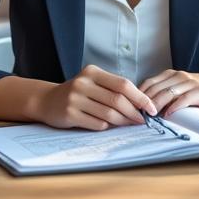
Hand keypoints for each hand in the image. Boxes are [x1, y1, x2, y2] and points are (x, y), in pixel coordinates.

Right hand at [29, 65, 157, 130]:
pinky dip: (107, 126)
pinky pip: (96, 124)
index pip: (123, 84)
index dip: (140, 97)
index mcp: (93, 72)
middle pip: (117, 100)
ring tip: (130, 124)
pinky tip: (109, 126)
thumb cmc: (77, 93)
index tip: (151, 108)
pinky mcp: (69, 114)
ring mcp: (75, 99)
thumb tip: (141, 104)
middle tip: (142, 120)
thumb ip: (113, 89)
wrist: (46, 100)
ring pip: (108, 114)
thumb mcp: (93, 83)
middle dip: (134, 112)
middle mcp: (83, 83)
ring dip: (123, 122)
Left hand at [139, 69, 198, 116]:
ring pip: (167, 93)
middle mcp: (178, 76)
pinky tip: (168, 115)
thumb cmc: (197, 91)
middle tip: (137, 115)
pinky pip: (184, 99)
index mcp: (170, 75)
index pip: (148, 83)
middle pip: (156, 89)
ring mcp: (189, 83)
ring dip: (156, 105)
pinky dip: (174, 107)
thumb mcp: (178, 89)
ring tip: (150, 116)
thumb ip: (164, 94)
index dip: (138, 95)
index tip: (131, 108)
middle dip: (145, 102)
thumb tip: (143, 108)